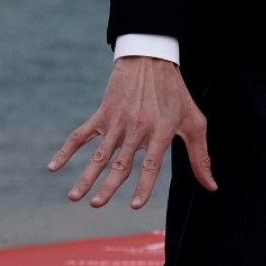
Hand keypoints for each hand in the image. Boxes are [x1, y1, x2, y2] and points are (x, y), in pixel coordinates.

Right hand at [47, 56, 217, 208]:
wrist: (151, 60)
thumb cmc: (176, 95)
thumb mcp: (194, 122)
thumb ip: (202, 157)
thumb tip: (212, 187)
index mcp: (161, 132)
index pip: (151, 165)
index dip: (144, 185)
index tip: (135, 205)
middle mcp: (137, 129)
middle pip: (121, 164)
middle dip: (108, 186)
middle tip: (97, 205)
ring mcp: (117, 122)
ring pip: (99, 155)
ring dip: (85, 177)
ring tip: (74, 197)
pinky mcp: (102, 114)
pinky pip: (80, 135)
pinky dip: (66, 150)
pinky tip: (53, 166)